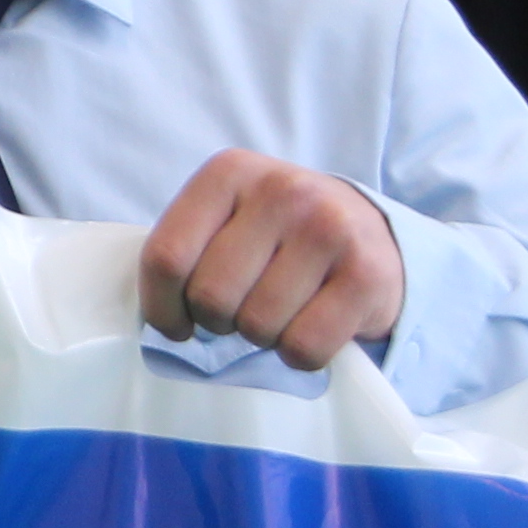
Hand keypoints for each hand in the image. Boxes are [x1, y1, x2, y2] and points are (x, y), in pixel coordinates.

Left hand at [141, 151, 404, 368]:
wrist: (371, 234)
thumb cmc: (278, 238)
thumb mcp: (227, 219)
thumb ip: (186, 250)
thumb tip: (156, 320)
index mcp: (230, 172)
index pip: (166, 257)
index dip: (161, 308)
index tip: (177, 324)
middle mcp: (282, 191)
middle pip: (211, 296)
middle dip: (218, 322)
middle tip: (241, 311)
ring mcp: (329, 229)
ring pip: (258, 326)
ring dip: (262, 337)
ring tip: (281, 312)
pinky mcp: (367, 275)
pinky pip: (304, 347)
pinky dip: (300, 354)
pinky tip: (311, 325)